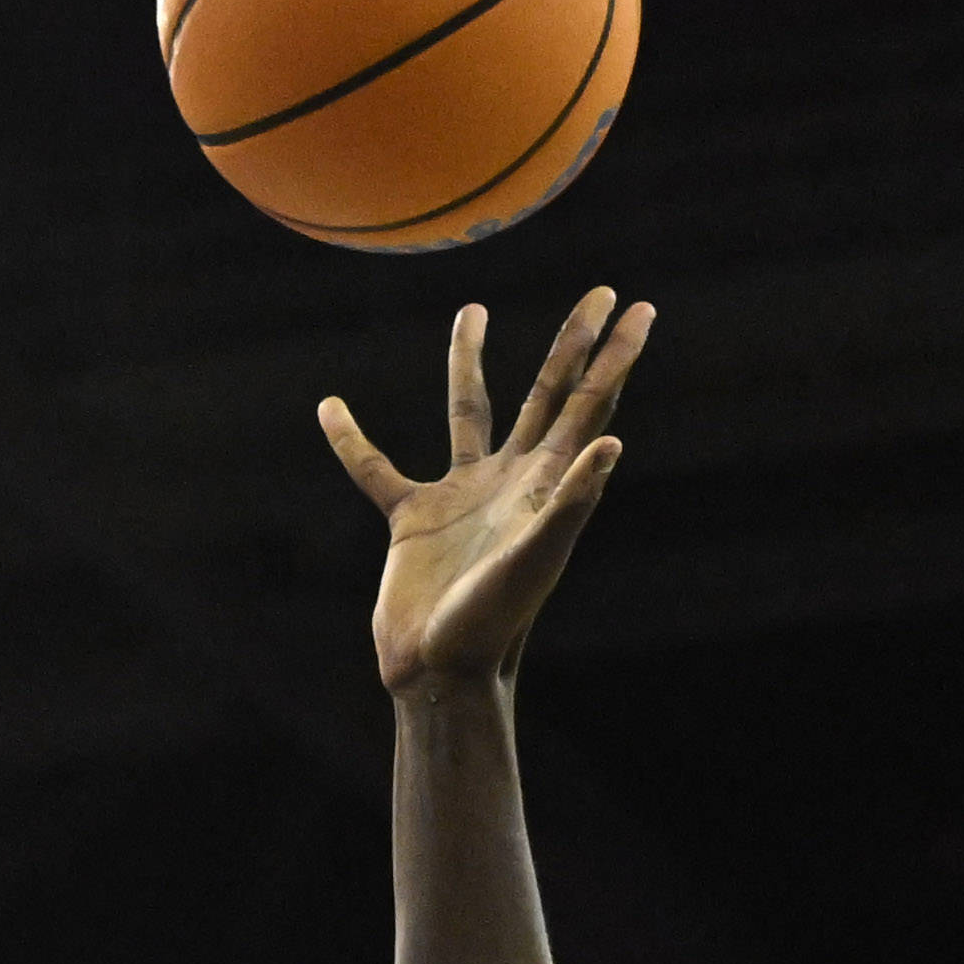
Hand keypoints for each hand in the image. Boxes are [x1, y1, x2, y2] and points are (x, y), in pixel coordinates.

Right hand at [320, 289, 653, 693]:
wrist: (441, 670)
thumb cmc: (494, 621)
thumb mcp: (536, 557)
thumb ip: (571, 500)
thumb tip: (612, 440)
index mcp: (546, 483)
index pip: (589, 405)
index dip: (613, 357)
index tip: (633, 307)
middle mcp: (511, 480)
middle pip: (549, 394)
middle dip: (573, 345)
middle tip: (601, 294)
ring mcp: (463, 497)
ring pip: (468, 412)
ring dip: (470, 362)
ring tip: (473, 310)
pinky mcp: (413, 519)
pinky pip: (376, 469)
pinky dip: (352, 442)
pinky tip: (330, 410)